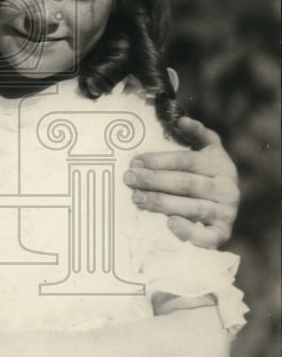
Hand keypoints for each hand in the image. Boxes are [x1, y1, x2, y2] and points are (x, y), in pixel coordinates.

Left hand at [123, 117, 238, 248]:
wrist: (225, 207)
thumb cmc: (206, 174)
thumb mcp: (207, 150)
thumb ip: (196, 134)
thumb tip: (182, 120)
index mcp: (220, 165)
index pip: (188, 161)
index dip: (160, 161)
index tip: (135, 162)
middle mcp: (227, 188)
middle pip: (187, 184)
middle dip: (155, 181)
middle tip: (130, 179)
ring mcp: (226, 212)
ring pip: (193, 208)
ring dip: (163, 203)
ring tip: (137, 198)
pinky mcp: (222, 234)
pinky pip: (207, 236)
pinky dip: (189, 231)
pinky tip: (170, 224)